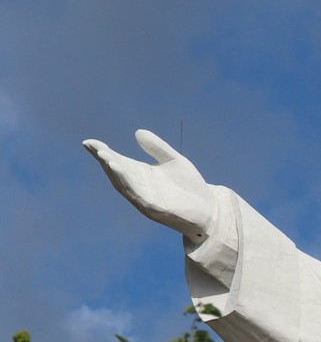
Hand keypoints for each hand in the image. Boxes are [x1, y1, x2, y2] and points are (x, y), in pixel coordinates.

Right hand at [83, 130, 214, 240]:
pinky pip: (138, 195)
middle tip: (93, 147)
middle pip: (116, 173)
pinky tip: (123, 171)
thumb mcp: (174, 161)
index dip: (103, 153)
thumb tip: (138, 132)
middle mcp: (140, 187)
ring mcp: (146, 199)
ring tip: (105, 156)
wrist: (209, 209)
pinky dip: (129, 183)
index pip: (118, 162)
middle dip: (104, 160)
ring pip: (124, 185)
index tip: (89, 142)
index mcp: (142, 175)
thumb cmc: (190, 187)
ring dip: (114, 171)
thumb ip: (158, 148)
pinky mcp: (155, 208)